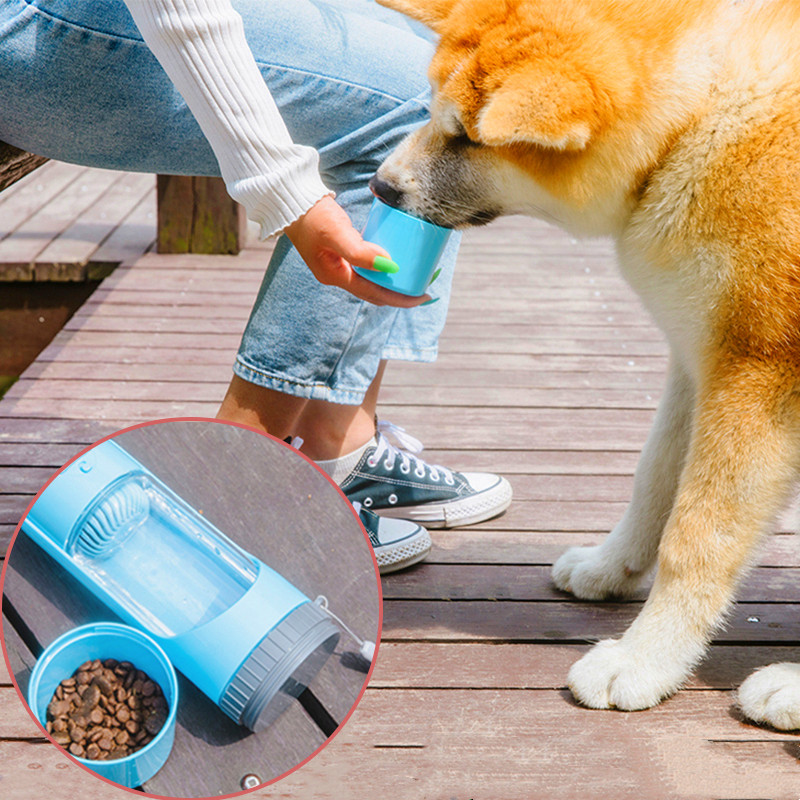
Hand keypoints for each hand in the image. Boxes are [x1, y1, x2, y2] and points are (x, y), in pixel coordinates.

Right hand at [284, 195, 429, 306]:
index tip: (424, 297)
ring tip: (415, 275)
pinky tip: (396, 258)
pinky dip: (384, 265)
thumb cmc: (311, 214)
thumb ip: (361, 252)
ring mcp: (338, 263)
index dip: (401, 299)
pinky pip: (368, 264)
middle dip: (400, 293)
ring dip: (393, 281)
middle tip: (425, 287)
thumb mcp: (337, 233)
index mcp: (335, 276)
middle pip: (375, 292)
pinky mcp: (341, 250)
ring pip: (372, 279)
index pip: (375, 295)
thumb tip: (390, 267)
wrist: (288, 197)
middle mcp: (337, 274)